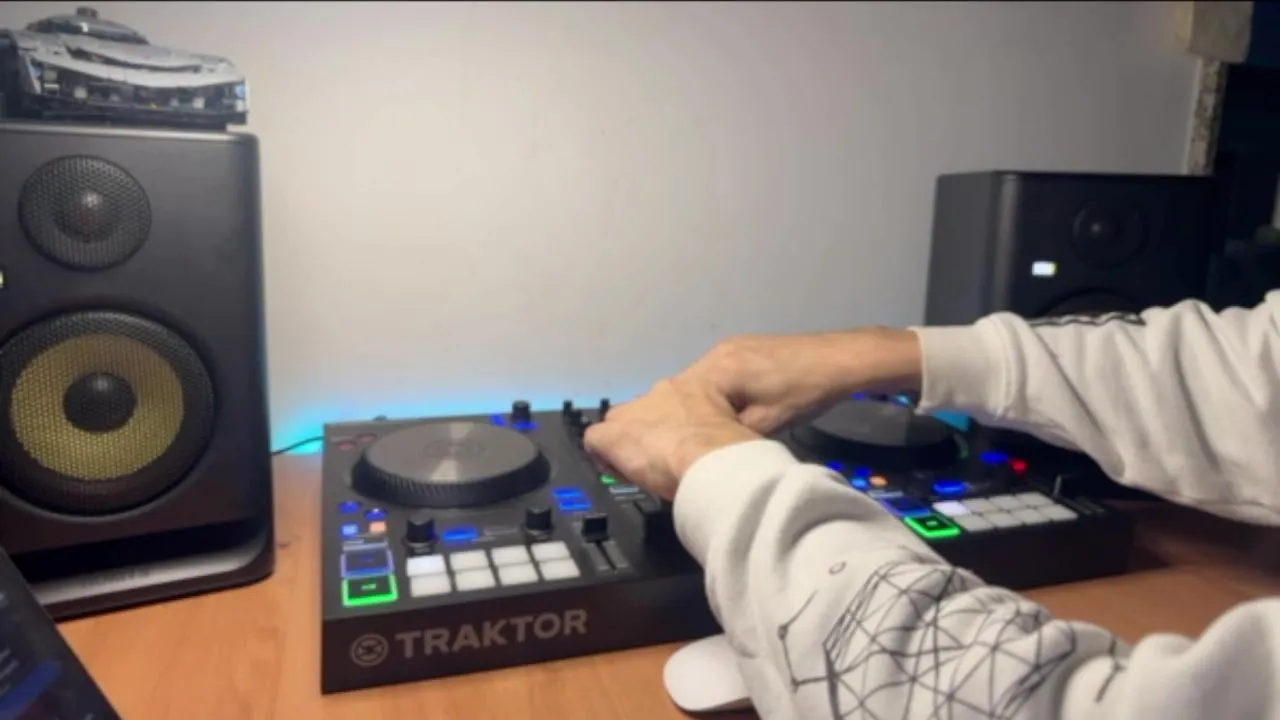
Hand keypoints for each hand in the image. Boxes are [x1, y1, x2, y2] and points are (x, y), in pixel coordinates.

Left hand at [583, 378, 760, 499]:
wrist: (712, 458)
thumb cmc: (728, 448)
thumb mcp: (728, 429)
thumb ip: (716, 429)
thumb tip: (717, 446)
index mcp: (689, 389)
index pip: (669, 405)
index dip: (668, 428)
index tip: (673, 446)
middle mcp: (657, 394)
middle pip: (640, 413)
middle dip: (645, 434)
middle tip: (658, 459)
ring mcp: (632, 413)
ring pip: (618, 426)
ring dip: (629, 446)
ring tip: (643, 470)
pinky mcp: (613, 435)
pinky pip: (595, 442)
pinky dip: (605, 458)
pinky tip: (622, 475)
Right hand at [673, 326, 921, 433]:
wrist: (840, 361)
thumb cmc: (804, 392)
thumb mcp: (765, 423)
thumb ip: (730, 435)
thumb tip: (707, 449)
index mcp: (717, 368)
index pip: (679, 400)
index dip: (677, 425)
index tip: (678, 448)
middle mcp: (717, 353)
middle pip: (689, 391)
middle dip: (690, 417)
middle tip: (692, 445)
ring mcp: (731, 348)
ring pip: (705, 385)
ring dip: (706, 408)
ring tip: (708, 433)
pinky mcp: (744, 351)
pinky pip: (719, 378)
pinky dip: (719, 397)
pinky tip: (728, 414)